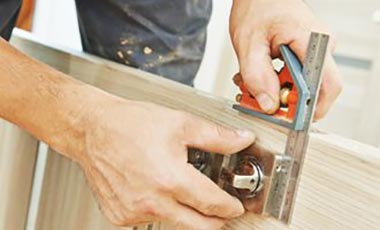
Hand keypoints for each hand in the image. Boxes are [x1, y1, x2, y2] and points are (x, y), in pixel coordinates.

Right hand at [78, 98, 254, 228]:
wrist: (92, 129)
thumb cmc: (130, 124)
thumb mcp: (180, 124)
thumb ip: (217, 137)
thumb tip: (242, 140)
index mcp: (169, 178)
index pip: (212, 205)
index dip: (230, 206)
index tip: (235, 205)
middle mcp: (151, 201)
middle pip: (198, 227)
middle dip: (215, 220)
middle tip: (220, 208)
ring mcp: (133, 212)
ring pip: (175, 223)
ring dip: (186, 212)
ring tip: (182, 186)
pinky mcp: (120, 216)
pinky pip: (150, 220)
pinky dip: (161, 209)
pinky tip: (157, 189)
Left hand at [229, 0, 341, 119]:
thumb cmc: (256, 8)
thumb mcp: (248, 43)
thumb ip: (257, 77)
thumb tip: (270, 105)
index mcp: (312, 41)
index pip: (327, 86)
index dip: (310, 109)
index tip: (287, 119)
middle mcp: (320, 47)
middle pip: (313, 91)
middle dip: (283, 102)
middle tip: (257, 98)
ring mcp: (314, 51)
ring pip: (301, 87)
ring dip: (275, 92)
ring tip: (251, 82)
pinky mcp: (305, 55)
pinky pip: (295, 79)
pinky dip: (275, 83)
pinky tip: (259, 76)